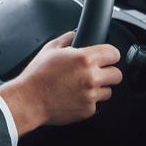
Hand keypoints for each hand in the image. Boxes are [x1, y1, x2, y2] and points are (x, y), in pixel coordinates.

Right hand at [0, 31, 121, 135]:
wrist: (28, 100)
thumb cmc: (36, 75)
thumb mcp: (50, 49)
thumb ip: (67, 38)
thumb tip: (76, 34)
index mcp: (84, 59)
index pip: (114, 54)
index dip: (110, 55)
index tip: (107, 57)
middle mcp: (91, 77)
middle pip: (117, 75)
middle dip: (107, 73)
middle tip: (95, 73)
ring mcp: (91, 96)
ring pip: (108, 91)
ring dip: (98, 88)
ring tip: (81, 86)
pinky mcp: (88, 110)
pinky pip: (95, 105)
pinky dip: (87, 101)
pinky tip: (74, 97)